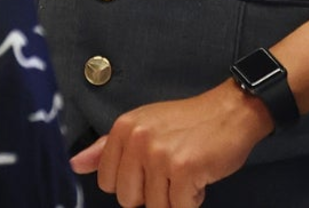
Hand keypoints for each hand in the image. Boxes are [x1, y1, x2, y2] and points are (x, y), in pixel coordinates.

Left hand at [70, 81, 273, 207]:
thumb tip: (75, 164)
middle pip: (128, 200)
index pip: (107, 182)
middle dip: (153, 194)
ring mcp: (160, 155)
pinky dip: (193, 199)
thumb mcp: (144, 125)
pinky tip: (200, 177)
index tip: (152, 167)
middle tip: (173, 169)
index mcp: (124, 129)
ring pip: (155, 207)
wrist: (233, 110)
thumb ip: (107, 147)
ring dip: (176, 197)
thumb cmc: (190, 122)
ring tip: (188, 171)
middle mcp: (138, 139)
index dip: (133, 183)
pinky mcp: (184, 169)